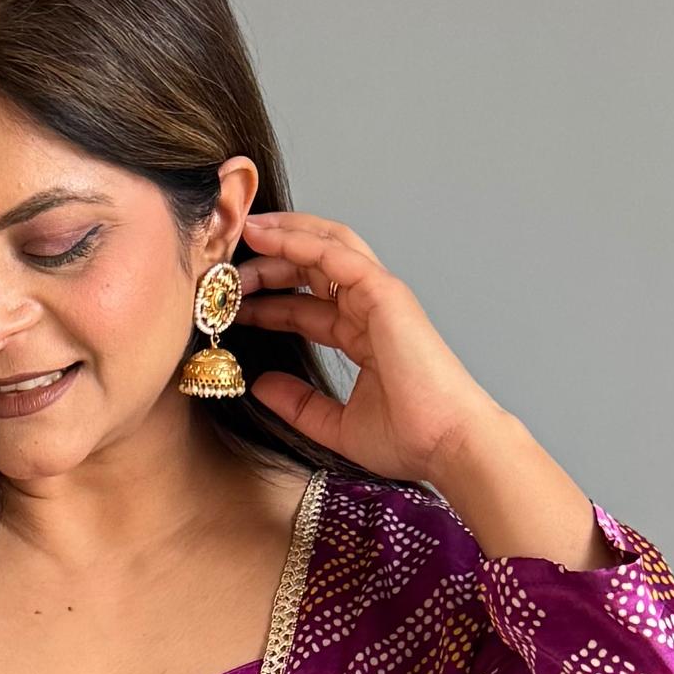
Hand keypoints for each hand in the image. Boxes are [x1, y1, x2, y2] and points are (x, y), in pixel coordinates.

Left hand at [233, 210, 496, 489]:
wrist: (447, 444)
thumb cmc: (409, 439)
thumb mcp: (334, 424)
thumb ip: (298, 403)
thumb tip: (259, 384)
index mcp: (362, 336)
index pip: (306, 306)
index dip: (267, 301)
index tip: (229, 304)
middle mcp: (370, 310)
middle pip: (311, 268)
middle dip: (268, 261)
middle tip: (225, 267)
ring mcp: (379, 297)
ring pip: (325, 246)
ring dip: (283, 235)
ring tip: (244, 229)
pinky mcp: (385, 292)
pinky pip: (336, 254)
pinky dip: (300, 240)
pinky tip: (267, 235)